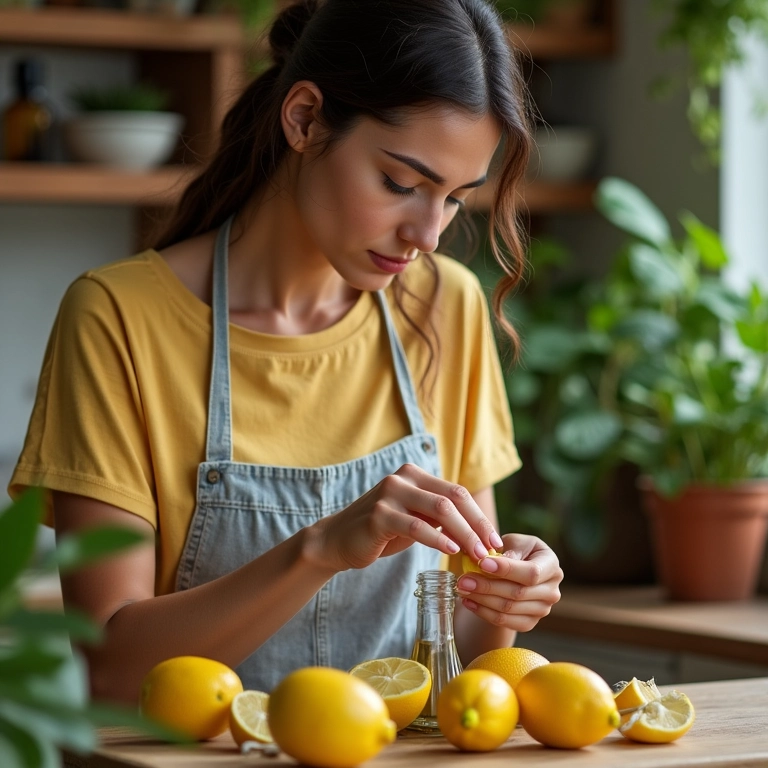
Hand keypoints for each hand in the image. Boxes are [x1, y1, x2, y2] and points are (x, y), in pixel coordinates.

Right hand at [311, 463, 503, 571]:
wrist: (338, 541)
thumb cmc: (382, 532)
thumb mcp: (414, 520)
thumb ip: (439, 517)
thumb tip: (480, 534)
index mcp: (415, 475)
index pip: (457, 493)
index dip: (480, 517)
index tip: (495, 541)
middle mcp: (404, 478)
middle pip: (453, 498)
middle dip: (477, 525)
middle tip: (491, 551)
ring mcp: (390, 493)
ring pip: (439, 509)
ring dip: (464, 534)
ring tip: (477, 555)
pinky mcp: (379, 514)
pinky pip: (416, 526)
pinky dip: (437, 539)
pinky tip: (450, 551)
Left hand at [456, 533, 562, 631]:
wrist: (517, 570)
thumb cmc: (516, 550)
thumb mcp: (515, 542)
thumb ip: (508, 550)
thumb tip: (492, 561)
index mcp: (551, 565)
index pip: (531, 573)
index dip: (507, 570)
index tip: (482, 563)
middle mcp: (552, 590)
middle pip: (518, 593)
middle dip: (487, 586)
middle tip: (463, 580)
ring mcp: (542, 610)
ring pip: (508, 609)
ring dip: (482, 600)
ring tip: (462, 589)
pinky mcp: (529, 622)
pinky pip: (504, 621)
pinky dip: (483, 612)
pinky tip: (468, 601)